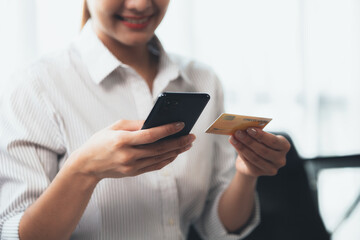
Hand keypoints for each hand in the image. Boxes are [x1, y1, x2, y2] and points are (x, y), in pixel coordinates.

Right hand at [68, 120, 195, 180]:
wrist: (87, 165)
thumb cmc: (100, 141)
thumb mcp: (114, 126)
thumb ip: (135, 124)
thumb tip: (155, 122)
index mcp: (122, 140)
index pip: (150, 135)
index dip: (167, 130)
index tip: (181, 124)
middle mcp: (128, 155)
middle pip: (159, 149)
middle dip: (178, 142)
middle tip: (191, 136)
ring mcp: (131, 167)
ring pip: (159, 159)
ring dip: (176, 151)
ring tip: (188, 143)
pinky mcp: (133, 173)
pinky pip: (154, 166)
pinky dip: (167, 160)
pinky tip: (175, 153)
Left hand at [229, 128, 290, 176]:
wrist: (251, 159)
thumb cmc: (258, 142)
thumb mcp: (259, 137)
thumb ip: (255, 133)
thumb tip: (243, 128)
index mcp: (284, 146)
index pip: (274, 141)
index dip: (261, 135)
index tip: (249, 129)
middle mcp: (280, 159)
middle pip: (263, 150)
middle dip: (249, 141)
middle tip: (238, 133)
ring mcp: (271, 168)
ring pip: (255, 158)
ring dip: (242, 147)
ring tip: (233, 138)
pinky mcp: (259, 173)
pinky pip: (248, 163)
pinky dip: (240, 153)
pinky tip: (234, 145)